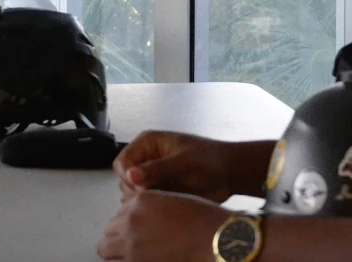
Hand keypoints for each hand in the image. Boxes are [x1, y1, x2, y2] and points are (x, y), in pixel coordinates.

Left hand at [97, 190, 229, 261]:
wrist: (215, 239)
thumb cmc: (204, 221)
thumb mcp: (173, 201)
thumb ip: (150, 209)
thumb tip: (142, 222)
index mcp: (140, 200)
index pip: (120, 212)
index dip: (128, 222)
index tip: (139, 230)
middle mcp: (130, 219)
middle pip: (108, 230)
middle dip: (118, 237)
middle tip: (134, 246)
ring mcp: (130, 243)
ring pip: (104, 248)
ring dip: (115, 252)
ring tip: (132, 255)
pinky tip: (139, 260)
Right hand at [114, 131, 258, 202]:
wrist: (230, 174)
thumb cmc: (209, 160)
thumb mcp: (183, 162)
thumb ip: (157, 168)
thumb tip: (130, 176)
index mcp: (148, 144)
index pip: (122, 161)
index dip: (127, 176)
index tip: (141, 189)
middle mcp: (146, 159)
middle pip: (124, 179)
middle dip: (135, 191)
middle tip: (154, 198)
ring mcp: (152, 177)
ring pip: (133, 193)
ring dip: (143, 201)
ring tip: (162, 202)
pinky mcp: (160, 191)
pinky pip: (146, 202)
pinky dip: (151, 207)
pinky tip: (165, 208)